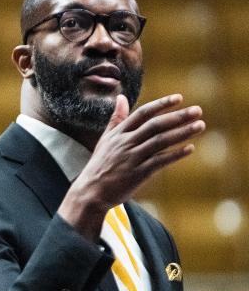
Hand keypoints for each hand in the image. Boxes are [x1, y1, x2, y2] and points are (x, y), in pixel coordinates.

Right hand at [58, 93, 204, 240]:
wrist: (91, 192)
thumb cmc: (100, 165)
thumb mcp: (105, 140)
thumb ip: (116, 119)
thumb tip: (121, 97)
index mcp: (118, 133)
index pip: (142, 113)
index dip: (161, 104)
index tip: (179, 98)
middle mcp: (125, 143)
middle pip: (155, 125)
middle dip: (178, 117)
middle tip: (197, 110)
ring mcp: (132, 158)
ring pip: (160, 141)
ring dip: (182, 132)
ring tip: (200, 125)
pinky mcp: (138, 174)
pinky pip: (160, 161)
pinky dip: (175, 154)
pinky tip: (190, 148)